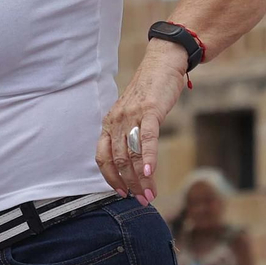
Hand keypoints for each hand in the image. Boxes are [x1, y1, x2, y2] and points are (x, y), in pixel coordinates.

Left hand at [98, 42, 184, 203]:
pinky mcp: (150, 110)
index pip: (102, 158)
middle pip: (118, 161)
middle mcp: (116, 120)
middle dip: (130, 185)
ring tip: (150, 194)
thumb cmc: (150, 92)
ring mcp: (132, 115)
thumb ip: (129, 135)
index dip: (110, 178)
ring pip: (132, 154)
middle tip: (141, 201)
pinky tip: (150, 172)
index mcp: (110, 123)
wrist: (163, 63)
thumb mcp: (133, 114)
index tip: (121, 193)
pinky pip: (147, 138)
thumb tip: (134, 162)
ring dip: (141, 178)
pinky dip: (148, 157)